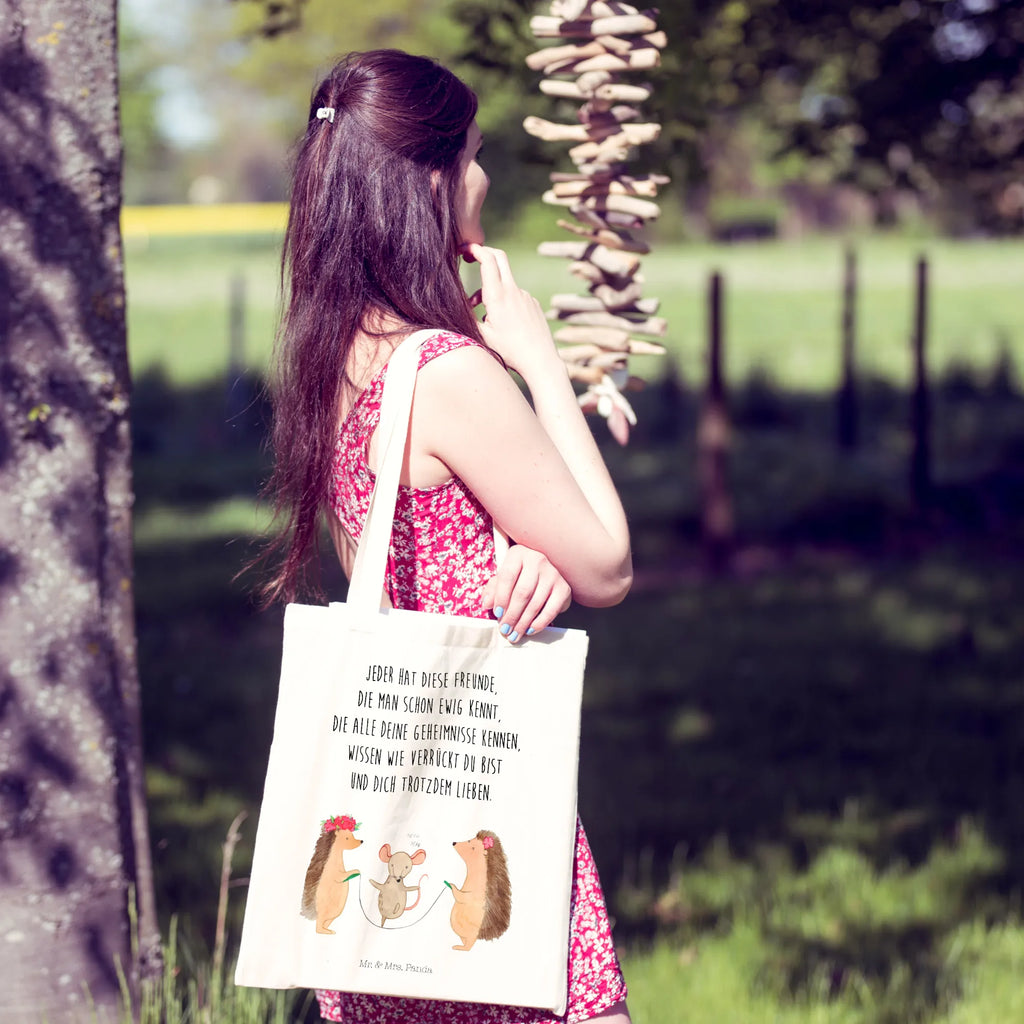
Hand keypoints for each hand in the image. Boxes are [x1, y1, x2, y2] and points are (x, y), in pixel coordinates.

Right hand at [464, 243, 561, 379]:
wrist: (540, 360)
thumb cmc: (510, 351)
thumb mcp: (482, 336)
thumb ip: (468, 317)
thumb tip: (456, 306)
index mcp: (498, 296)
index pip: (487, 260)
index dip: (475, 249)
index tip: (464, 249)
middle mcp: (513, 291)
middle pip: (499, 257)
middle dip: (484, 253)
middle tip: (471, 257)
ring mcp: (525, 296)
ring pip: (504, 282)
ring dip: (491, 289)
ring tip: (483, 313)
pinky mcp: (533, 303)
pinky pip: (515, 295)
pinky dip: (504, 300)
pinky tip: (504, 322)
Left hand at [481, 544, 571, 642]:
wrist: (545, 574)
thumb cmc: (520, 576)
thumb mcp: (503, 577)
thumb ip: (493, 589)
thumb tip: (487, 604)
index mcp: (518, 554)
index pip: (507, 576)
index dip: (500, 597)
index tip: (497, 613)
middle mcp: (537, 560)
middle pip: (522, 592)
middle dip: (512, 615)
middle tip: (505, 629)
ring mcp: (553, 574)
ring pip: (535, 603)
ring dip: (523, 623)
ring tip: (515, 634)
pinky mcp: (564, 588)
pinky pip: (551, 610)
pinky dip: (540, 623)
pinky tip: (530, 629)